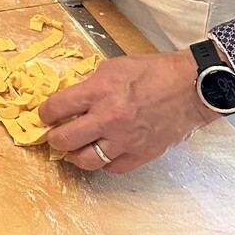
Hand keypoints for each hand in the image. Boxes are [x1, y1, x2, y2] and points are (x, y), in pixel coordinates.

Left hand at [39, 50, 219, 172]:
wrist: (190, 88)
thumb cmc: (153, 72)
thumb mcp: (113, 66)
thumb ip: (91, 84)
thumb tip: (73, 98)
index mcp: (99, 91)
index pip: (57, 107)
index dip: (45, 113)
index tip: (45, 115)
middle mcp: (108, 119)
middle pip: (65, 139)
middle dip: (54, 137)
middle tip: (55, 134)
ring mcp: (125, 140)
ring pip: (86, 160)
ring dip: (75, 155)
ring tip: (74, 148)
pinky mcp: (141, 154)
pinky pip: (113, 168)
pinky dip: (104, 162)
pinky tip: (102, 153)